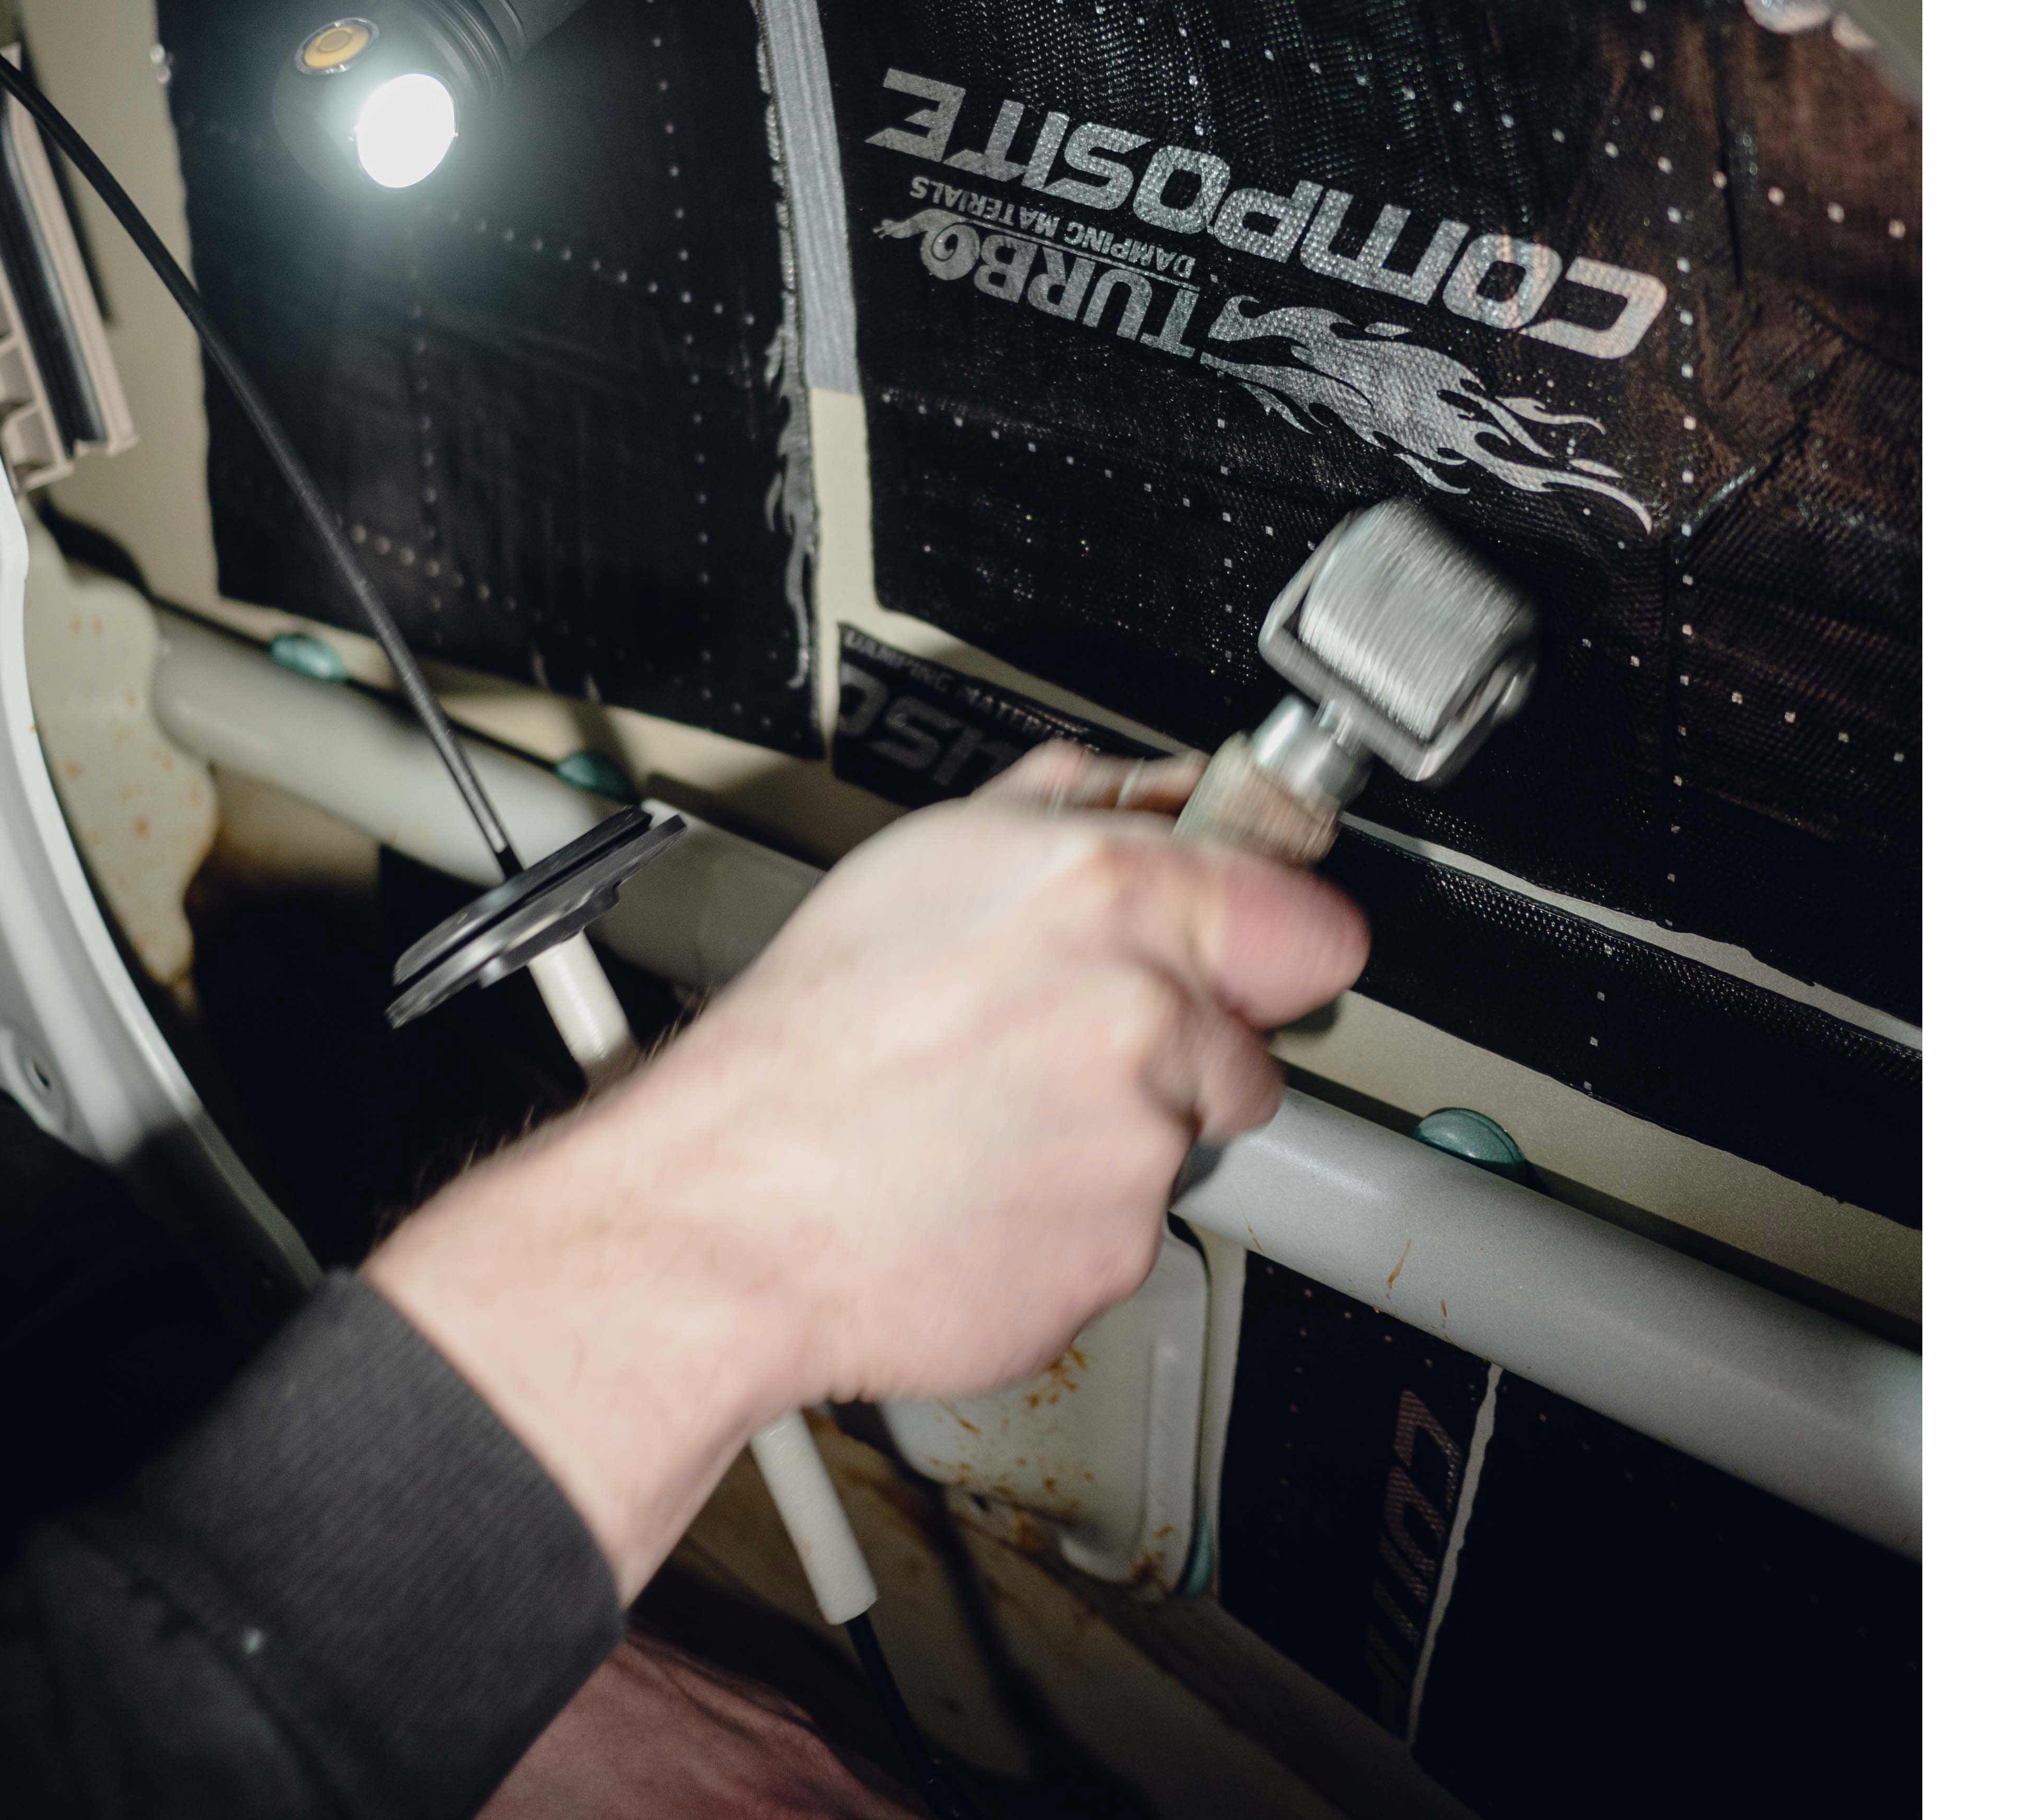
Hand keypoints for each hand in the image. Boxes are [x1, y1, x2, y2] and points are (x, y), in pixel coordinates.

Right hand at [366, 748, 1367, 1593]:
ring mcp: (1140, 1141)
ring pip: (1186, 1136)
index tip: (1255, 951)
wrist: (729, 1207)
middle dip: (1182, 1045)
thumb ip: (1071, 805)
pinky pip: (1132, 1224)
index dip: (1277, 938)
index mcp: (1107, 891)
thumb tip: (1160, 790)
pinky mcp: (1122, 1250)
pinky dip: (1075, 1213)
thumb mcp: (925, 854)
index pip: (1311, 920)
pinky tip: (985, 1183)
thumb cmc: (805, 1039)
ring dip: (1119, 1131)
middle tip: (1068, 1047)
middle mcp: (1144, 1011)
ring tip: (996, 1117)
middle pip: (1253, 1041)